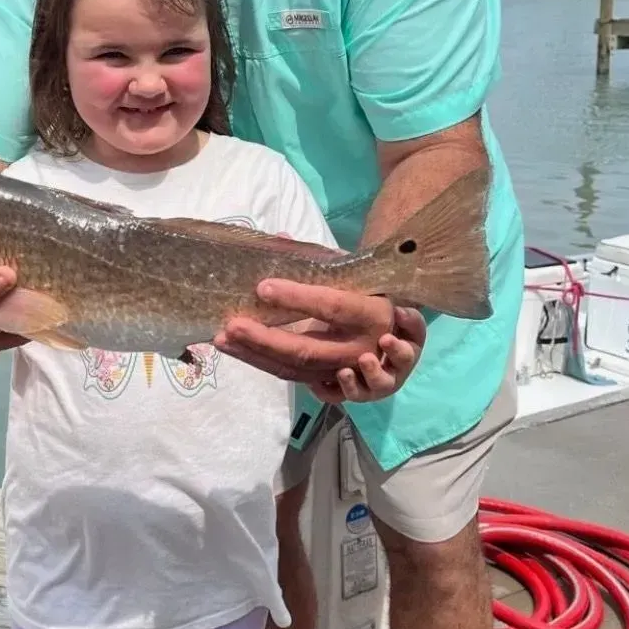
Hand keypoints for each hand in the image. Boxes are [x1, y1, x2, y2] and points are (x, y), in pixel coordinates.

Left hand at [214, 280, 425, 403]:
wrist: (405, 333)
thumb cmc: (374, 295)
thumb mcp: (358, 274)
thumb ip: (322, 260)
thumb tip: (280, 238)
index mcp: (373, 313)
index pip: (332, 305)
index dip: (297, 297)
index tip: (261, 286)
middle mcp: (366, 348)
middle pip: (309, 348)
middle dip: (265, 339)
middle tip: (230, 326)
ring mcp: (353, 374)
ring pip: (300, 371)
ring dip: (258, 357)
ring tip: (224, 340)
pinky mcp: (341, 389)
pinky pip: (306, 385)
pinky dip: (277, 372)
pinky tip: (247, 358)